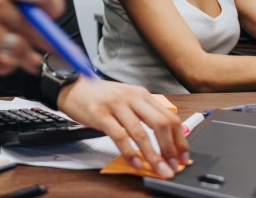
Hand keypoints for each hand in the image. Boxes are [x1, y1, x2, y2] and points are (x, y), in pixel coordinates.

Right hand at [57, 78, 187, 178]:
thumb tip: (165, 140)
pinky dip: (130, 152)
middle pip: (160, 123)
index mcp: (141, 94)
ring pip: (141, 132)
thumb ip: (144, 114)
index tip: (184, 156)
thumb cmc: (99, 96)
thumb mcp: (126, 99)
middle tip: (174, 166)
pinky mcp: (100, 114)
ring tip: (159, 169)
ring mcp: (115, 105)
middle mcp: (131, 97)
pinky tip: (135, 163)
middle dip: (170, 148)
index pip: (170, 117)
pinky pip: (119, 136)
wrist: (71, 87)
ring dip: (153, 155)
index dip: (180, 140)